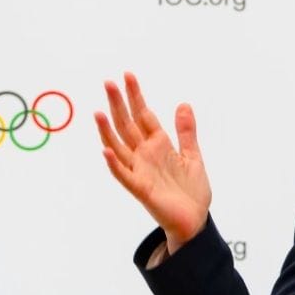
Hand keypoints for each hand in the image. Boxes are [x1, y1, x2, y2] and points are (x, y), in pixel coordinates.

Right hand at [95, 72, 211, 254]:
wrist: (195, 219)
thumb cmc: (191, 190)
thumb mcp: (193, 155)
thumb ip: (186, 132)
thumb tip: (183, 104)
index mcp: (158, 145)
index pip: (143, 115)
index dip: (136, 96)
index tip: (128, 75)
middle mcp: (145, 155)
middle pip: (127, 125)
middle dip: (119, 105)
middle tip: (108, 82)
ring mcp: (141, 171)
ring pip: (119, 147)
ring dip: (108, 131)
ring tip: (98, 112)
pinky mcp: (142, 189)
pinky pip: (124, 176)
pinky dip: (115, 164)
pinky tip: (107, 151)